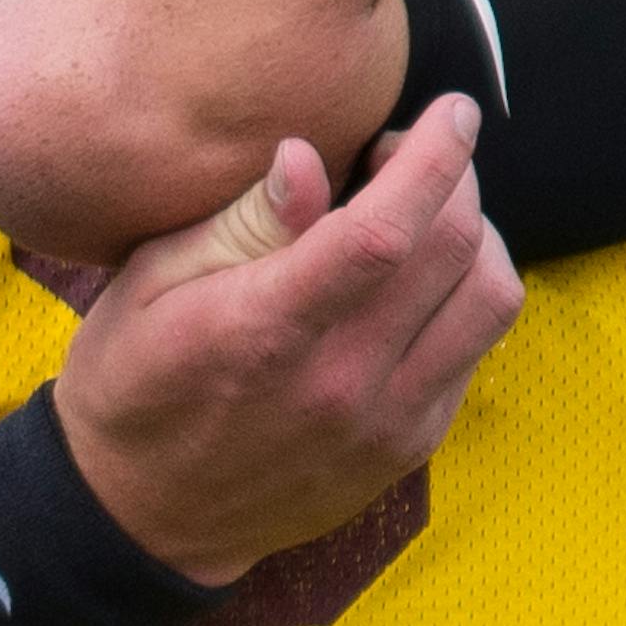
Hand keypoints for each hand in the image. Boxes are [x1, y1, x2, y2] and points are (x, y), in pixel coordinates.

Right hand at [53, 95, 522, 585]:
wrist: (142, 515)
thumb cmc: (134, 376)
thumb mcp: (150, 284)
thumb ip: (239, 221)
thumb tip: (306, 157)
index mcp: (268, 328)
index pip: (383, 232)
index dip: (433, 158)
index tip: (451, 110)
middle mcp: (342, 381)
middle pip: (454, 251)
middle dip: (452, 175)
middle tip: (401, 154)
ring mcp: (385, 423)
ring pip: (491, 302)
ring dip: (476, 235)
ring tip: (424, 213)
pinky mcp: (409, 449)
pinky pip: (476, 352)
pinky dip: (465, 293)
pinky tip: (415, 277)